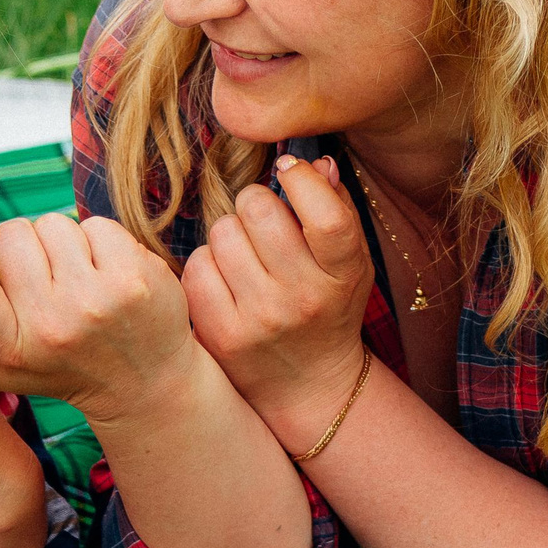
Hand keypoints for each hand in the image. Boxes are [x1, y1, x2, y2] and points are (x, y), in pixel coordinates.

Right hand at [0, 200, 200, 424]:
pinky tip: (100, 270)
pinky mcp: (135, 276)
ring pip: (52, 224)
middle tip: (33, 271)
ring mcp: (99, 300)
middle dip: (16, 243)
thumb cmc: (57, 370)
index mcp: (13, 349)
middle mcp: (55, 325)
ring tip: (69, 275)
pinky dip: (94, 238)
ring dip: (56, 240)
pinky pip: (94, 223)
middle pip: (12, 237)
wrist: (145, 384)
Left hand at [182, 154, 374, 448]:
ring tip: (245, 254)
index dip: (301, 179)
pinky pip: (197, 266)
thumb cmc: (328, 308)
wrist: (307, 385)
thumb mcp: (349, 263)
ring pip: (222, 233)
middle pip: (259, 211)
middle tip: (261, 220)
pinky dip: (207, 263)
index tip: (288, 170)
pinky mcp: (221, 333)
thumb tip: (313, 162)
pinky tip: (225, 279)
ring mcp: (260, 319)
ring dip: (229, 233)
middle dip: (255, 203)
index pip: (326, 215)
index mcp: (343, 275)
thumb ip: (337, 208)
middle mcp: (303, 298)